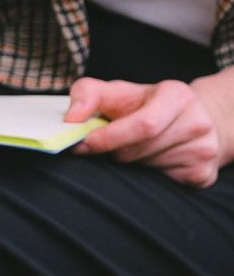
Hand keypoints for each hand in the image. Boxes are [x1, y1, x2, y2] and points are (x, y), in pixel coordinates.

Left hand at [66, 76, 233, 187]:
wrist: (194, 118)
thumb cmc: (145, 106)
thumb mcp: (117, 92)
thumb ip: (87, 95)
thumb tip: (71, 118)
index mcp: (177, 96)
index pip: (143, 125)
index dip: (109, 138)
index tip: (85, 143)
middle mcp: (197, 122)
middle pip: (139, 151)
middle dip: (115, 151)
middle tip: (110, 145)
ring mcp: (203, 150)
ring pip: (147, 169)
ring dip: (129, 163)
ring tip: (136, 148)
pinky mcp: (203, 174)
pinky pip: (160, 184)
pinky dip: (146, 176)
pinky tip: (153, 159)